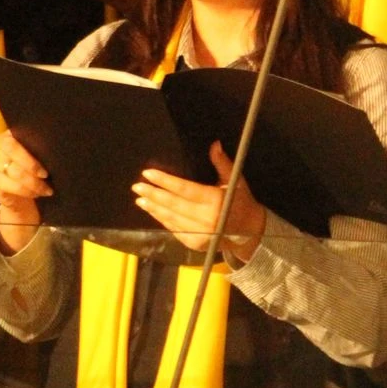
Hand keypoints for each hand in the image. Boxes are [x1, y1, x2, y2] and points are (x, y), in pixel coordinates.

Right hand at [0, 131, 50, 254]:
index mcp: (9, 135)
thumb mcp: (32, 154)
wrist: (17, 193)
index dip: (34, 144)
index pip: (18, 133)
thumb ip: (37, 147)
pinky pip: (14, 186)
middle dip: (33, 164)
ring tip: (47, 188)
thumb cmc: (29, 168)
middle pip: (13, 149)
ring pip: (17, 171)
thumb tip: (57, 145)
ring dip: (35, 182)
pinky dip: (29, 191)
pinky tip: (38, 193)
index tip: (49, 154)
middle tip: (46, 174)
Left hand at [134, 143, 266, 263]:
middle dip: (154, 194)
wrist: (249, 230)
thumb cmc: (240, 201)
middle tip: (137, 186)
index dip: (165, 181)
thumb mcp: (235, 180)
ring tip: (141, 199)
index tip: (148, 173)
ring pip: (171, 218)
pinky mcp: (195, 243)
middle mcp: (207, 218)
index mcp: (216, 200)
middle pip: (173, 204)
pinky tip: (154, 211)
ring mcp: (200, 233)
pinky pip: (175, 229)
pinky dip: (162, 220)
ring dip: (154, 208)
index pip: (184, 189)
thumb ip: (222, 163)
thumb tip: (214, 144)